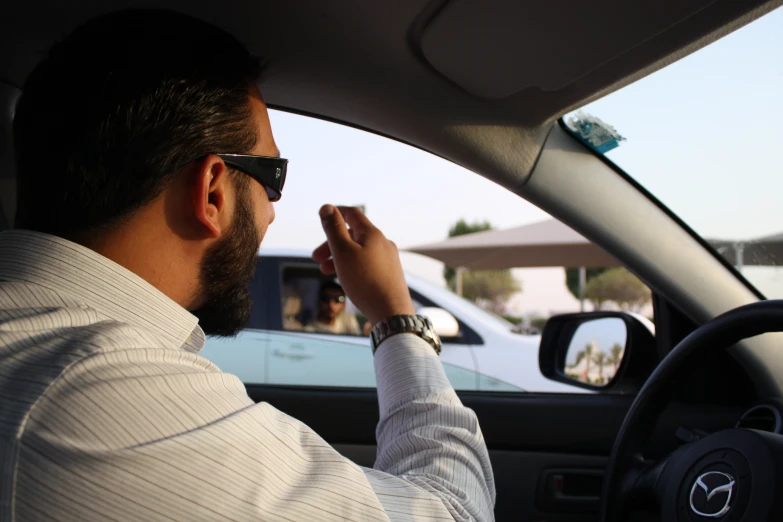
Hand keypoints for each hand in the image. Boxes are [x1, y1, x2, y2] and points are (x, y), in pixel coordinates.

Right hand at [312, 205, 414, 325]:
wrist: (391, 312)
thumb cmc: (365, 281)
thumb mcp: (343, 252)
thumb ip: (334, 229)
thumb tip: (327, 207)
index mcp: (372, 234)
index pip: (352, 213)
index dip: (336, 212)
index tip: (323, 217)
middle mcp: (383, 243)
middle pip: (353, 235)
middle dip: (332, 243)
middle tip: (315, 258)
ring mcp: (388, 259)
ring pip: (359, 251)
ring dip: (340, 257)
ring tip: (324, 271)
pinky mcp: (389, 274)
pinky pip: (367, 264)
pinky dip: (352, 266)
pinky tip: (345, 279)